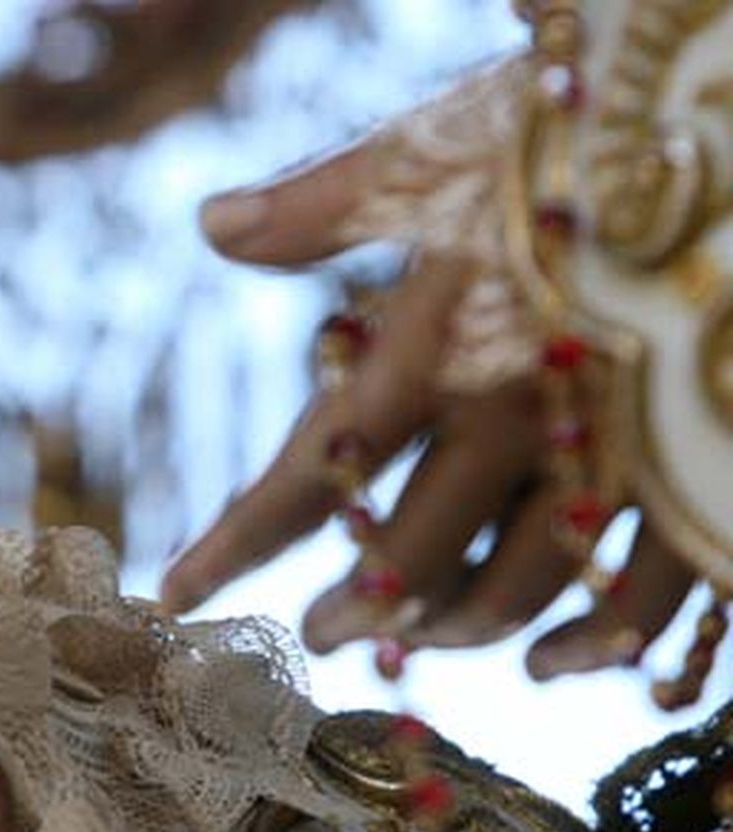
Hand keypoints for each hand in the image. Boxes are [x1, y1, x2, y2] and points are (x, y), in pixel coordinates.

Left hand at [158, 74, 698, 682]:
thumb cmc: (589, 143)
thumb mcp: (448, 155)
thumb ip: (328, 204)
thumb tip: (214, 224)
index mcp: (438, 348)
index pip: (311, 474)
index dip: (235, 543)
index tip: (176, 592)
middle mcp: (517, 418)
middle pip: (409, 555)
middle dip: (351, 606)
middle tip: (317, 632)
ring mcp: (616, 456)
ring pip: (516, 588)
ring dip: (451, 628)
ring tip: (410, 643)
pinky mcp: (703, 476)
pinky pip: (645, 598)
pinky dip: (590, 645)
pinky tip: (551, 662)